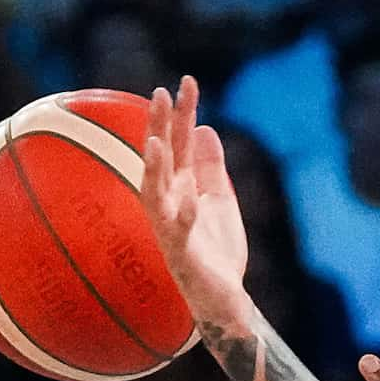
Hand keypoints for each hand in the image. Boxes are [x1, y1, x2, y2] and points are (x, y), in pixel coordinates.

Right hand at [140, 78, 250, 329]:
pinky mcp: (183, 255)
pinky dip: (186, 216)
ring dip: (155, 168)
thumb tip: (204, 128)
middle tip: (161, 93)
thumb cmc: (217, 250)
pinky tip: (191, 199)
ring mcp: (171, 228)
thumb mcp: (219, 199)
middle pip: (162, 159)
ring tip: (157, 141)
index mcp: (181, 187)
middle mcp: (169, 203)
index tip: (186, 82)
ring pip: (155, 193)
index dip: (182, 113)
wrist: (224, 297)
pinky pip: (180, 233)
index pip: (179, 142)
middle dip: (160, 127)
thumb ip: (210, 167)